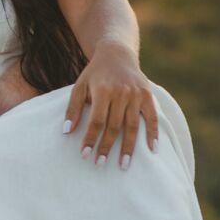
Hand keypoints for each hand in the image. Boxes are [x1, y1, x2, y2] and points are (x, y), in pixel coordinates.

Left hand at [63, 45, 159, 167]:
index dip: (91, 139)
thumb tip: (66, 131)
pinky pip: (152, 118)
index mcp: (103, 90)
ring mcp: (136, 94)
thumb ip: (73, 108)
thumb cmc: (94, 74)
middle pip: (114, 126)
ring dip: (128, 147)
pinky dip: (153, 134)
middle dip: (107, 147)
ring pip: (133, 126)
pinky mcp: (148, 95)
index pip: (97, 120)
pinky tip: (152, 150)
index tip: (85, 155)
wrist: (116, 54)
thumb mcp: (79, 86)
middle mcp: (121, 92)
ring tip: (123, 165)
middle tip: (100, 164)